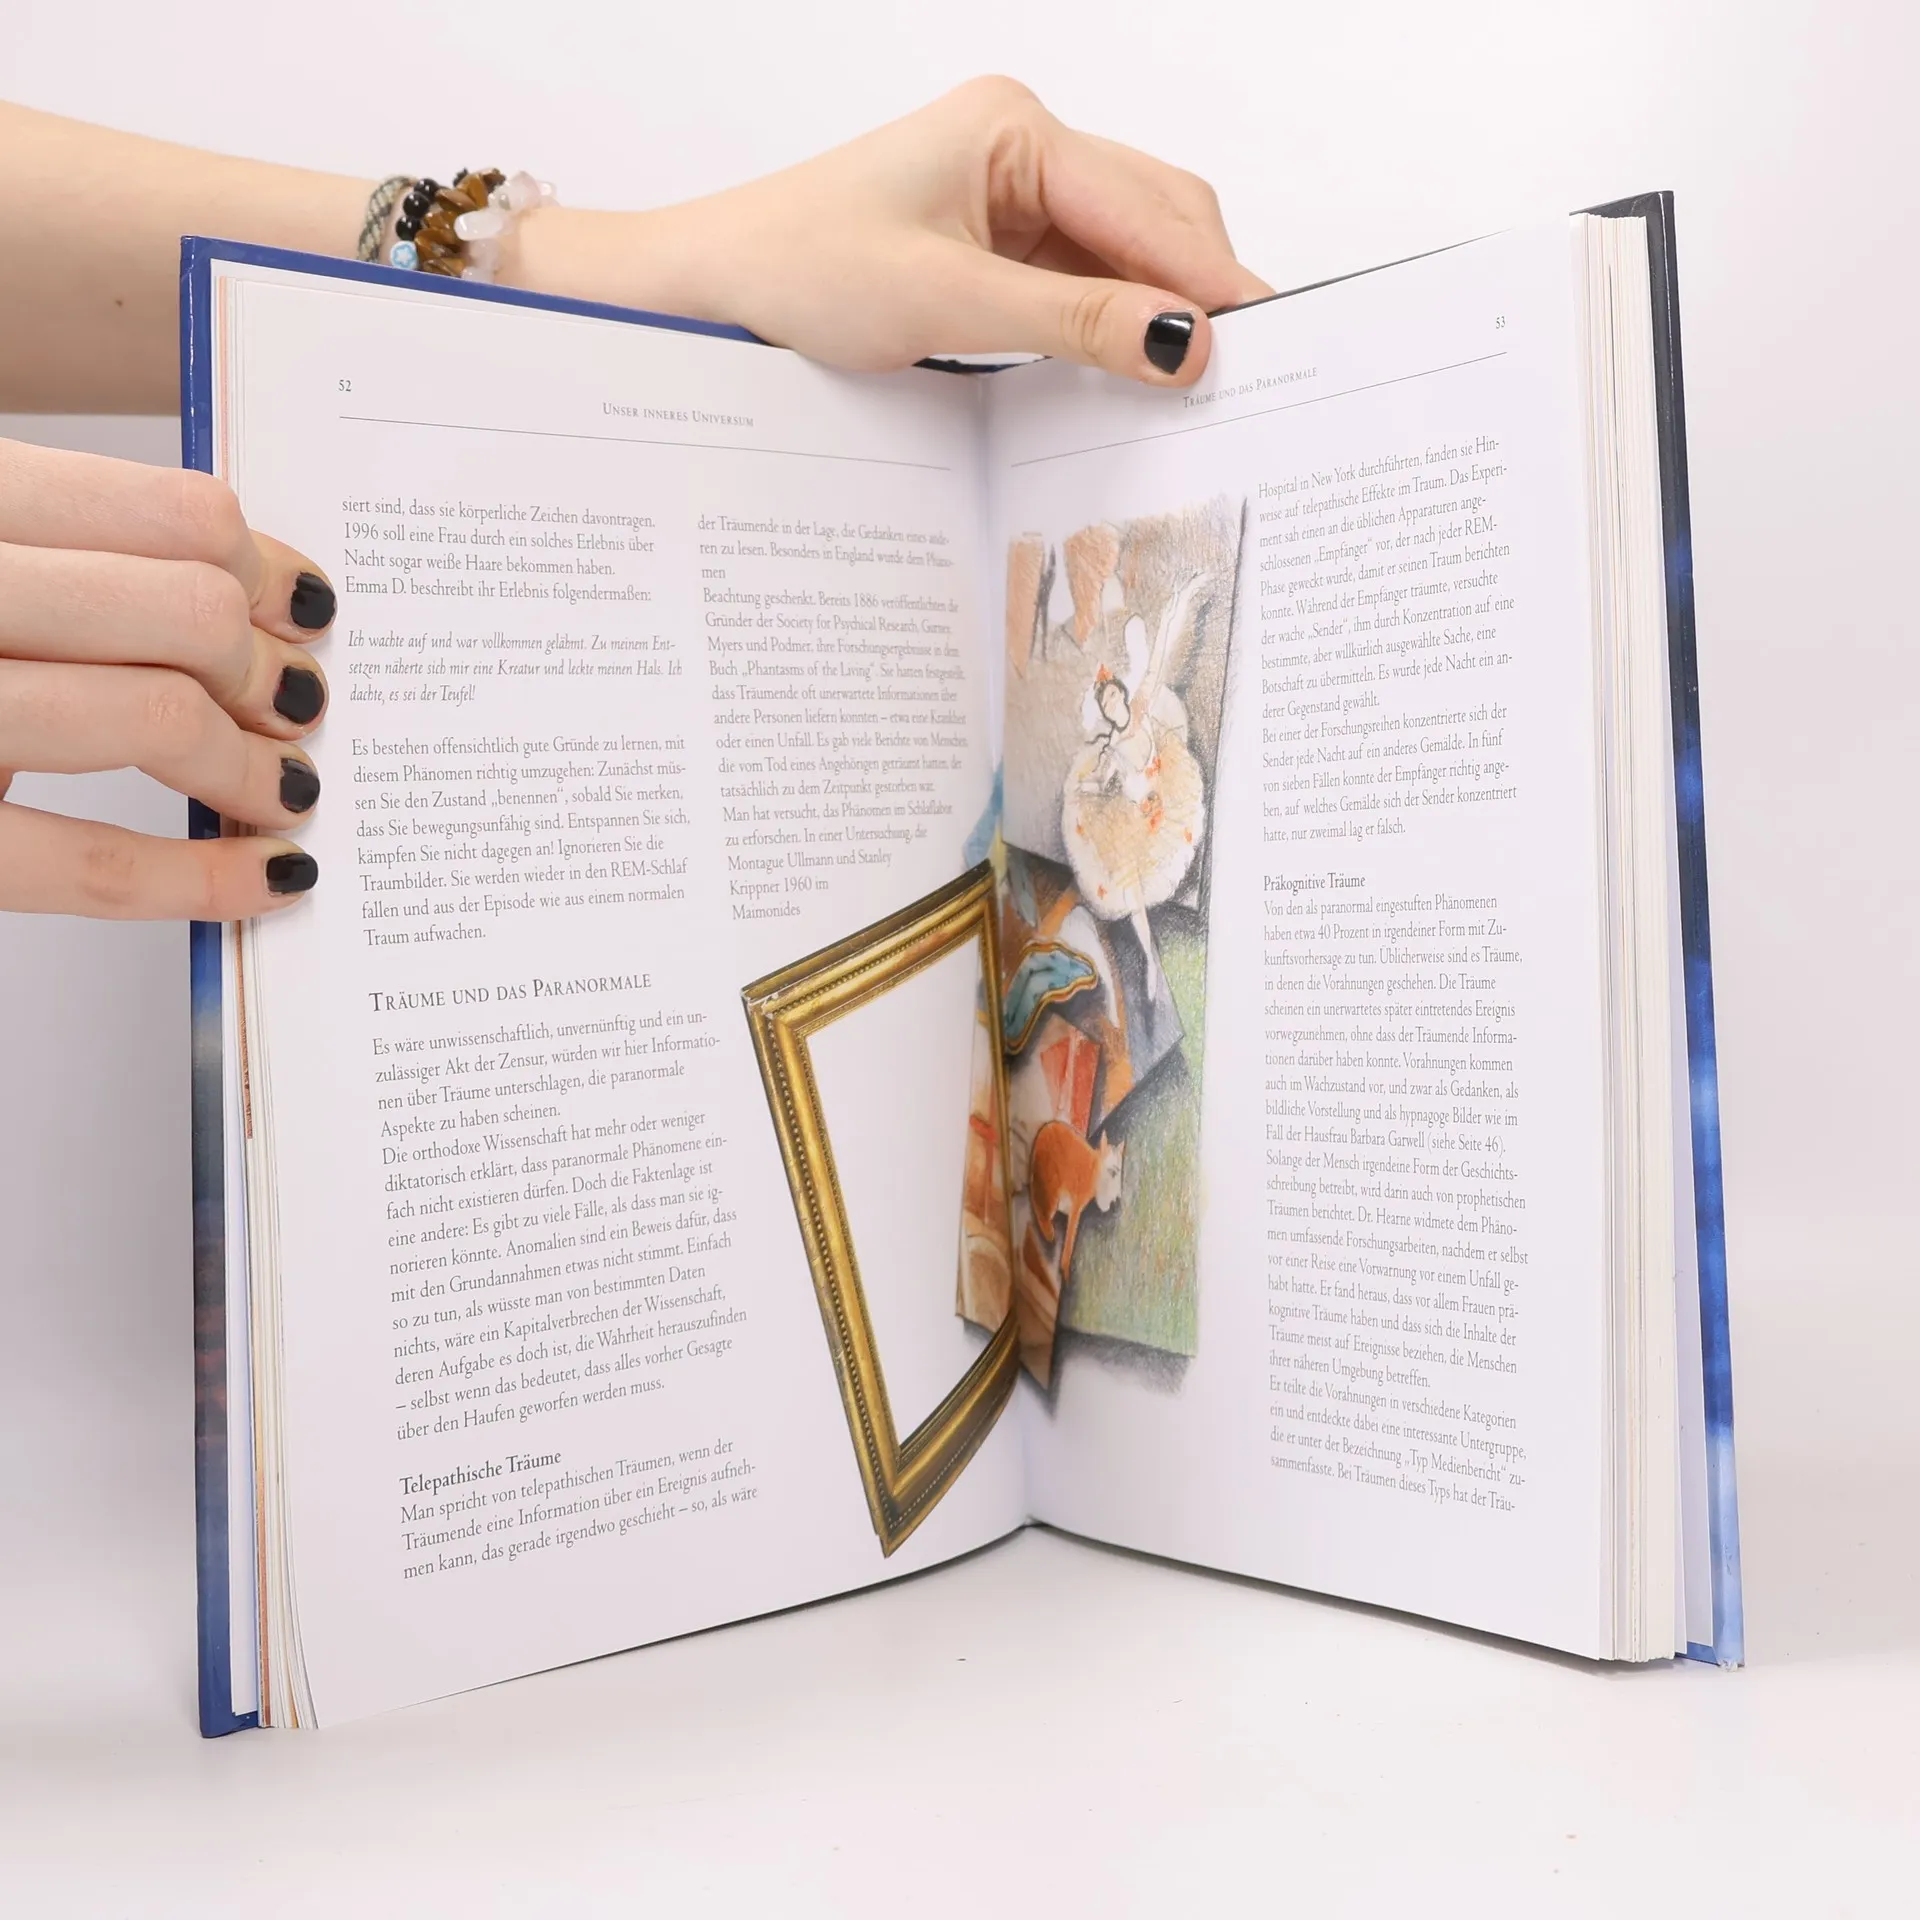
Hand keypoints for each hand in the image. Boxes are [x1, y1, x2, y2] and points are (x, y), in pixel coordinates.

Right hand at [0, 438, 331, 917]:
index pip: (178, 517)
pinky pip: (95, 866)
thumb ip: (62, 545)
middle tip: (297, 705)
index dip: (270, 574)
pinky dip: (209, 878)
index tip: (303, 612)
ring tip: (286, 787)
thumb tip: (244, 581)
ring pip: (157, 720)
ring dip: (258, 769)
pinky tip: (271, 878)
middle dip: (271, 673)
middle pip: (188, 616)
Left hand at [527, 77, 1273, 387]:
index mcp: (1014, 127)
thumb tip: (1184, 344)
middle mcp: (1022, 146)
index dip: (1211, 278)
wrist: (709, 291)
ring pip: (1126, 252)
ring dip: (1160, 311)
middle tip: (1249, 374)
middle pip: (1156, 215)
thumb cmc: (798, 269)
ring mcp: (1011, 193)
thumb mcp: (949, 302)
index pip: (1148, 204)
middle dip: (1199, 290)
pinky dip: (1115, 322)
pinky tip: (1137, 369)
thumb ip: (1077, 321)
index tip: (1266, 342)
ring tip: (1201, 382)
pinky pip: (1084, 280)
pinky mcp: (996, 243)